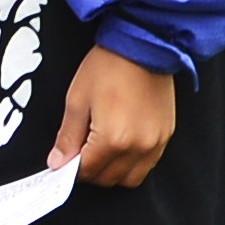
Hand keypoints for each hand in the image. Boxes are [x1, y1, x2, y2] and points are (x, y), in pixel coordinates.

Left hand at [50, 46, 177, 187]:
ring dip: (112, 172)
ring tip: (100, 151)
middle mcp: (138, 147)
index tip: (64, 161)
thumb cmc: (108, 66)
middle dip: (90, 172)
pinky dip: (132, 164)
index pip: (87, 172)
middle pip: (108, 179)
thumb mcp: (77, 100)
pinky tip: (120, 146)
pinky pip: (148, 164)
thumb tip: (57, 162)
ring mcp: (155, 143)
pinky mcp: (166, 136)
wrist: (144, 45)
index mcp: (112, 139)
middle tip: (79, 154)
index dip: (71, 169)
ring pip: (130, 178)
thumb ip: (67, 136)